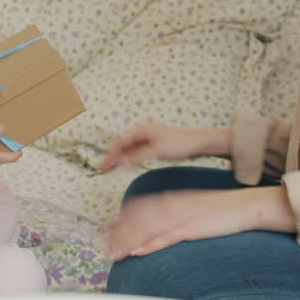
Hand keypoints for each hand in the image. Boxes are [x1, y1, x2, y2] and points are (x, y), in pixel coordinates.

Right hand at [101, 122, 224, 171]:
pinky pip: (136, 151)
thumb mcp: (158, 151)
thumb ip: (139, 156)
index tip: (103, 166)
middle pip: (122, 144)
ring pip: (128, 148)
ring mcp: (148, 138)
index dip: (110, 154)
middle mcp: (143, 132)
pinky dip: (129, 158)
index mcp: (142, 130)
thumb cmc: (179, 144)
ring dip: (119, 158)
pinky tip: (125, 166)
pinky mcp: (153, 145)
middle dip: (112, 156)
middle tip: (102, 169)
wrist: (197, 143)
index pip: (120, 142)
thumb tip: (123, 162)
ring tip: (109, 169)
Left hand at [106, 189, 254, 260]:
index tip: (105, 232)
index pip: (136, 209)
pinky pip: (165, 237)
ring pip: (146, 229)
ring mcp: (180, 216)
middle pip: (136, 219)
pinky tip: (137, 252)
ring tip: (114, 255)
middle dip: (117, 235)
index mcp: (169, 199)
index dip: (119, 221)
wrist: (242, 206)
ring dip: (127, 242)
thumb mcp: (189, 208)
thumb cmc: (217, 210)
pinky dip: (149, 245)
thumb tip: (156, 226)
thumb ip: (171, 214)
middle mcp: (170, 205)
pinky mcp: (190, 228)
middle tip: (104, 248)